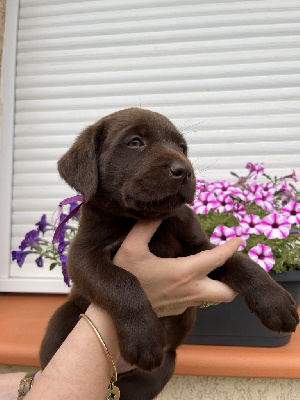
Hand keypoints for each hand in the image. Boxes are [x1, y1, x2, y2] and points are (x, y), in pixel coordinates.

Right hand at [113, 220, 242, 316]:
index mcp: (184, 272)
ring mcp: (185, 303)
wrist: (115, 315)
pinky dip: (201, 290)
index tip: (240, 239)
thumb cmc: (125, 277)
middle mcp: (191, 291)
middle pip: (227, 293)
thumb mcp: (131, 246)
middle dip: (233, 280)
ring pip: (215, 299)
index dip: (231, 248)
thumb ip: (147, 225)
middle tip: (226, 264)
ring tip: (210, 269)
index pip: (217, 260)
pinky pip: (198, 300)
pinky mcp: (178, 310)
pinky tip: (187, 279)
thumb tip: (164, 211)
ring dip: (218, 285)